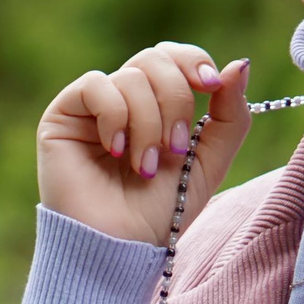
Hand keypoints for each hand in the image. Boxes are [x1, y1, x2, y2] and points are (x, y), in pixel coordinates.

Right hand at [38, 44, 251, 245]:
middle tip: (176, 147)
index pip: (173, 56)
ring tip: (144, 166)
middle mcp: (123, 98)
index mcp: (155, 105)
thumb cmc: (160, 212)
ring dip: (148, 124)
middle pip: (155, 58)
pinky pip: (96, 85)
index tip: (212, 86)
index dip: (193, 61)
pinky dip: (116, 116)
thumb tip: (241, 64)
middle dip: (175, 99)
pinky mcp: (63, 114)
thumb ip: (230, 116)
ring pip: (131, 76)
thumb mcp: (210, 163)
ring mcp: (92, 106)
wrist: (118, 247)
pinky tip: (115, 151)